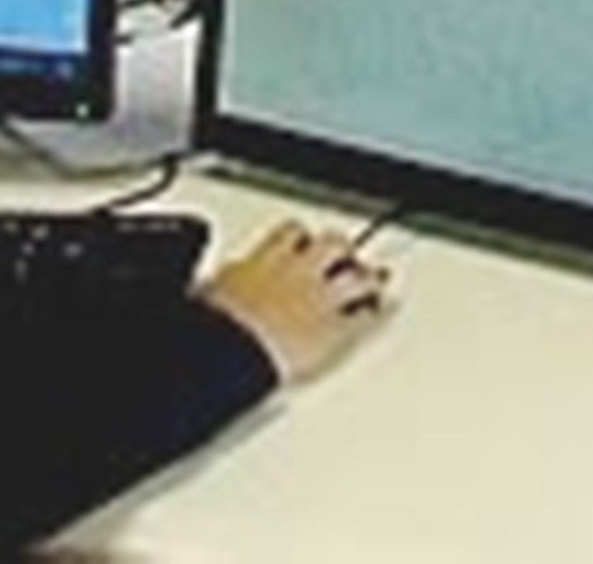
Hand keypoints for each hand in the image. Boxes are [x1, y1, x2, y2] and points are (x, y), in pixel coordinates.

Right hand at [198, 219, 393, 387]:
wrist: (227, 360)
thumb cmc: (210, 336)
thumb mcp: (206, 298)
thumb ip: (222, 285)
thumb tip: (209, 290)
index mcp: (263, 262)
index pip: (291, 233)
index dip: (303, 238)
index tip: (306, 242)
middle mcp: (298, 275)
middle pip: (333, 244)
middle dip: (341, 251)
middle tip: (346, 258)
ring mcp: (322, 302)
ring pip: (359, 275)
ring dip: (368, 278)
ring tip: (375, 281)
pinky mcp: (338, 333)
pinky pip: (369, 317)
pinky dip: (379, 313)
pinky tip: (386, 311)